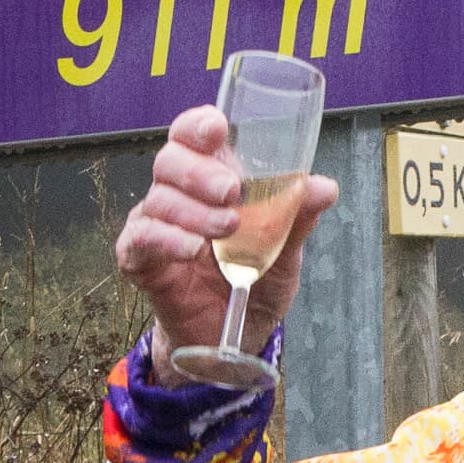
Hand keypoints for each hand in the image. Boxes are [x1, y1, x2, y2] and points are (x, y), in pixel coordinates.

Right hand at [112, 105, 338, 383]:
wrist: (234, 336)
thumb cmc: (255, 283)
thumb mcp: (285, 252)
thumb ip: (296, 218)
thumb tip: (324, 187)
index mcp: (211, 179)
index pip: (192, 136)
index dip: (198, 126)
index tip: (216, 129)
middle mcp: (178, 195)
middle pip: (171, 160)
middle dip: (201, 172)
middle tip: (232, 192)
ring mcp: (156, 225)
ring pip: (158, 199)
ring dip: (195, 210)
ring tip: (227, 229)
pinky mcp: (139, 259)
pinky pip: (141, 239)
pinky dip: (167, 240)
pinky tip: (193, 249)